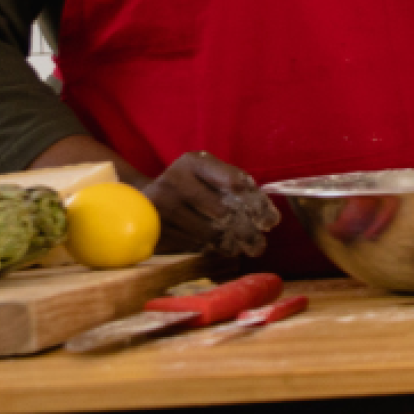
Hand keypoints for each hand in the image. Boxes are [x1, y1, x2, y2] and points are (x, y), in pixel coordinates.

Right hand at [142, 151, 278, 256]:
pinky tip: (217, 248)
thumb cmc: (190, 186)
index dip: (257, 204)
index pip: (234, 183)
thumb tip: (267, 217)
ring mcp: (160, 205)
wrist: (142, 199)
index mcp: (194, 163)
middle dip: (247, 232)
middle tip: (260, 246)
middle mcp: (175, 180)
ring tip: (242, 250)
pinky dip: (208, 249)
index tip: (270, 222)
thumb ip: (236, 186)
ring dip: (230, 244)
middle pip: (223, 212)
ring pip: (208, 232)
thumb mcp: (209, 174)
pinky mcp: (153, 227)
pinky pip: (190, 244)